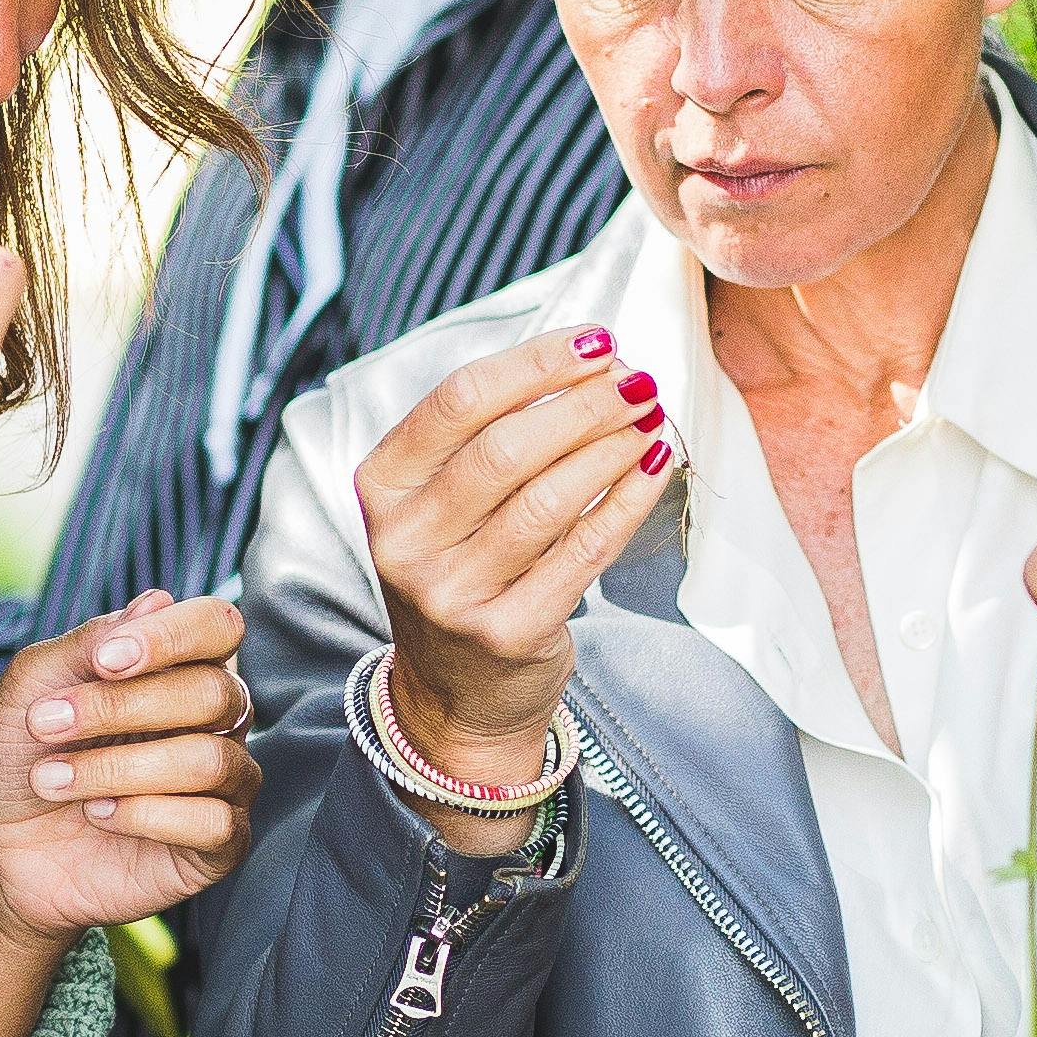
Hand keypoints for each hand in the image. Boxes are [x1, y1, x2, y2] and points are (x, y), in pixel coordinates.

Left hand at [0, 585, 261, 958]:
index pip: (217, 628)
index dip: (172, 636)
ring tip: (52, 779)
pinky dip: (145, 816)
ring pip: (209, 760)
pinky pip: (214, 823)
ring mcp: (222, 784)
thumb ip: (88, 643)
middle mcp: (212, 721)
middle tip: (46, 724)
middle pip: (213, 693)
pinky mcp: (217, 844)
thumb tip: (156, 600)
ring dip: (116, 768)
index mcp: (177, 670)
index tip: (105, 660)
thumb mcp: (30, 690)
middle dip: (120, 708)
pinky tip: (98, 816)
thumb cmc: (17, 760)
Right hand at [350, 322, 666, 788]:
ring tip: (650, 419)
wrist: (456, 694)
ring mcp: (452, 593)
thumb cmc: (462, 570)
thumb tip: (588, 362)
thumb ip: (487, 433)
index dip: (536, 364)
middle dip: (584, 404)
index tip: (597, 342)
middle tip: (637, 382)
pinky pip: (582, 551)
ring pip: (547, 499)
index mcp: (383, 487)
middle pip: (505, 447)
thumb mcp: (441, 503)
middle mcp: (406, 541)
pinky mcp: (506, 633)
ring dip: (610, 448)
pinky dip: (626, 502)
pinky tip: (653, 469)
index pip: (459, 401)